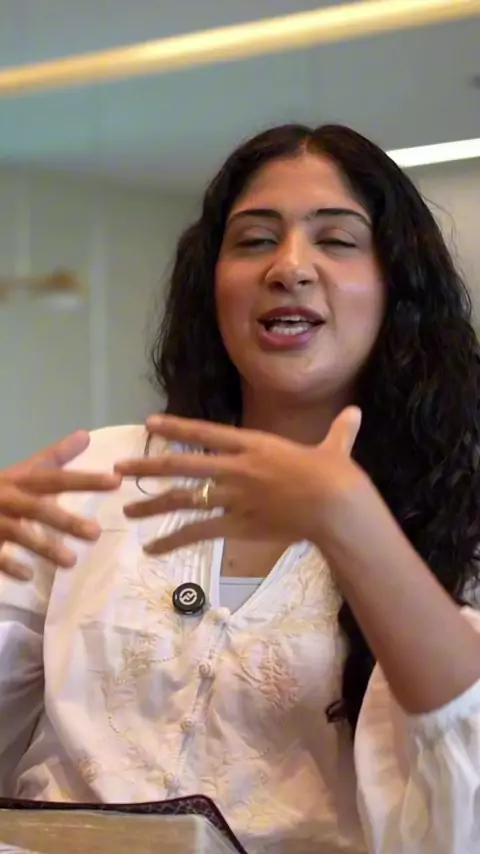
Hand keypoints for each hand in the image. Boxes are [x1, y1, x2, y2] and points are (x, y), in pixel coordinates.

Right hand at [0, 431, 120, 580]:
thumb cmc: (1, 490)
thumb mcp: (25, 472)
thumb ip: (55, 457)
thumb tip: (85, 435)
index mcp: (21, 480)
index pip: (57, 479)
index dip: (86, 480)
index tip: (116, 482)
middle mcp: (7, 497)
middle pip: (37, 508)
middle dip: (66, 520)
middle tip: (96, 534)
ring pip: (18, 534)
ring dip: (44, 547)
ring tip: (71, 562)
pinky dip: (10, 565)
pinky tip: (28, 576)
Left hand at [115, 408, 365, 554]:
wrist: (336, 504)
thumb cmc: (337, 476)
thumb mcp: (335, 449)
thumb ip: (339, 433)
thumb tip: (356, 414)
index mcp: (253, 444)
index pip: (204, 433)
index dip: (175, 428)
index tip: (150, 424)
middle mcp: (236, 467)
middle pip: (181, 465)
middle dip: (146, 467)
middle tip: (118, 469)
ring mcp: (233, 496)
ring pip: (182, 499)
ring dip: (151, 505)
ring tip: (126, 513)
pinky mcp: (236, 524)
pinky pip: (197, 532)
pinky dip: (172, 540)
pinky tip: (152, 548)